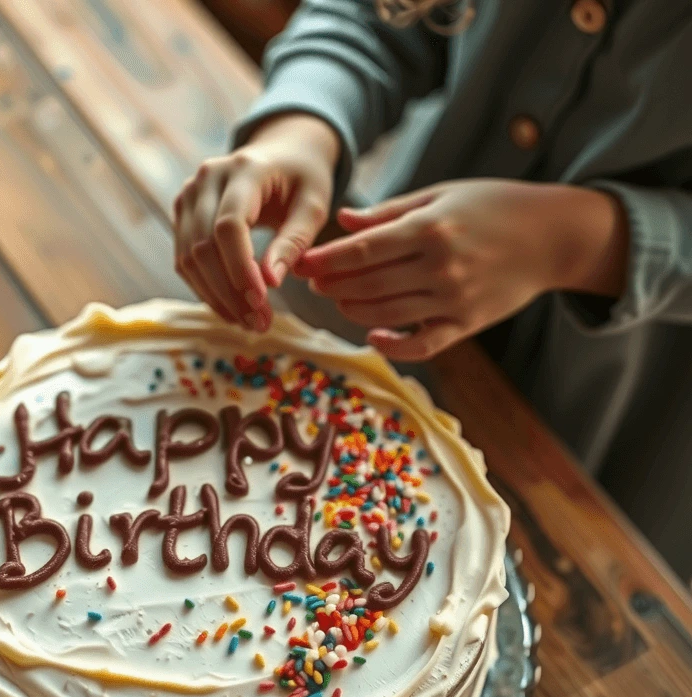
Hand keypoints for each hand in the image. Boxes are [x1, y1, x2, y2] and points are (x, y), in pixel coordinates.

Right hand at [173, 113, 339, 330]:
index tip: (262, 302)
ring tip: (248, 322)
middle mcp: (207, 179)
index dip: (241, 269)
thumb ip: (294, 241)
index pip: (229, 225)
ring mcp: (189, 196)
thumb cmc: (303, 179)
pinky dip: (206, 290)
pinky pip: (185, 261)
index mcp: (244, 169)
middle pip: (204, 247)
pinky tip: (231, 308)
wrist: (282, 153)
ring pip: (189, 259)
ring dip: (216, 298)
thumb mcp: (313, 206)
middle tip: (259, 324)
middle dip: (230, 293)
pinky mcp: (182, 215)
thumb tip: (270, 282)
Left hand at [294, 179, 628, 359]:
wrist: (553, 235)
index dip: (326, 260)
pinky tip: (373, 335)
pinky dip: (393, 345)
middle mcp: (441, 266)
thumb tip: (341, 220)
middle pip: (368, 284)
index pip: (363, 249)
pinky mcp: (467, 323)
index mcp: (430, 228)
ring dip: (352, 311)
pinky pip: (422, 345)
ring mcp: (454, 298)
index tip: (301, 263)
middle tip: (313, 282)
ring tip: (337, 300)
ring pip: (386, 314)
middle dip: (333, 285)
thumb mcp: (442, 194)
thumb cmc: (493, 206)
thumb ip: (389, 211)